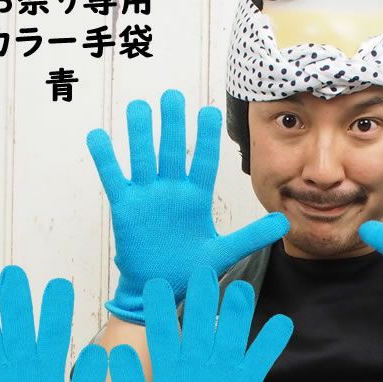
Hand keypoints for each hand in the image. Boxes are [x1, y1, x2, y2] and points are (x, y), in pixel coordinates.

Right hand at [87, 88, 288, 323]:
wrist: (160, 287)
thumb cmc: (191, 268)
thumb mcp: (223, 252)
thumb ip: (251, 236)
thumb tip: (284, 224)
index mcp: (195, 197)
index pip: (202, 161)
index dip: (205, 138)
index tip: (210, 111)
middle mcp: (171, 191)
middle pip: (171, 152)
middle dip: (172, 125)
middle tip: (172, 95)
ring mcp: (147, 196)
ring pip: (142, 158)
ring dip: (140, 134)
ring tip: (138, 106)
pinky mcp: (125, 207)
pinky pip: (114, 179)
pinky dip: (105, 159)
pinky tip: (98, 136)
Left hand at [109, 265, 293, 381]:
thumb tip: (116, 356)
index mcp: (169, 372)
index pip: (165, 334)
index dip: (161, 311)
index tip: (156, 284)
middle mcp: (195, 369)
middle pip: (200, 328)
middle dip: (201, 302)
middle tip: (203, 271)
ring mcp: (220, 378)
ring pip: (230, 338)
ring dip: (236, 316)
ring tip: (242, 289)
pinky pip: (259, 362)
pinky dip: (269, 345)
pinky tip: (282, 324)